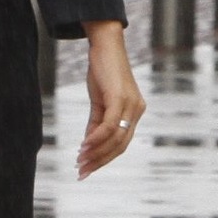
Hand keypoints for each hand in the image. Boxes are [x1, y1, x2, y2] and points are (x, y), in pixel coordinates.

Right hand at [75, 20, 144, 177]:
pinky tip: (84, 146)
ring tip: (80, 161)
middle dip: (100, 161)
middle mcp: (137, 110)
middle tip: (82, 172)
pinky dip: (96, 138)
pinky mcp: (120, 98)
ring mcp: (131, 105)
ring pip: (115, 138)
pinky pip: (110, 125)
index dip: (105, 159)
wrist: (105, 45)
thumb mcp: (99, 101)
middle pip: (120, 145)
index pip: (122, 144)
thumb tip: (87, 144)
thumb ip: (96, 123)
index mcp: (134, 112)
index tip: (88, 169)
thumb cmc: (102, 71)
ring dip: (96, 152)